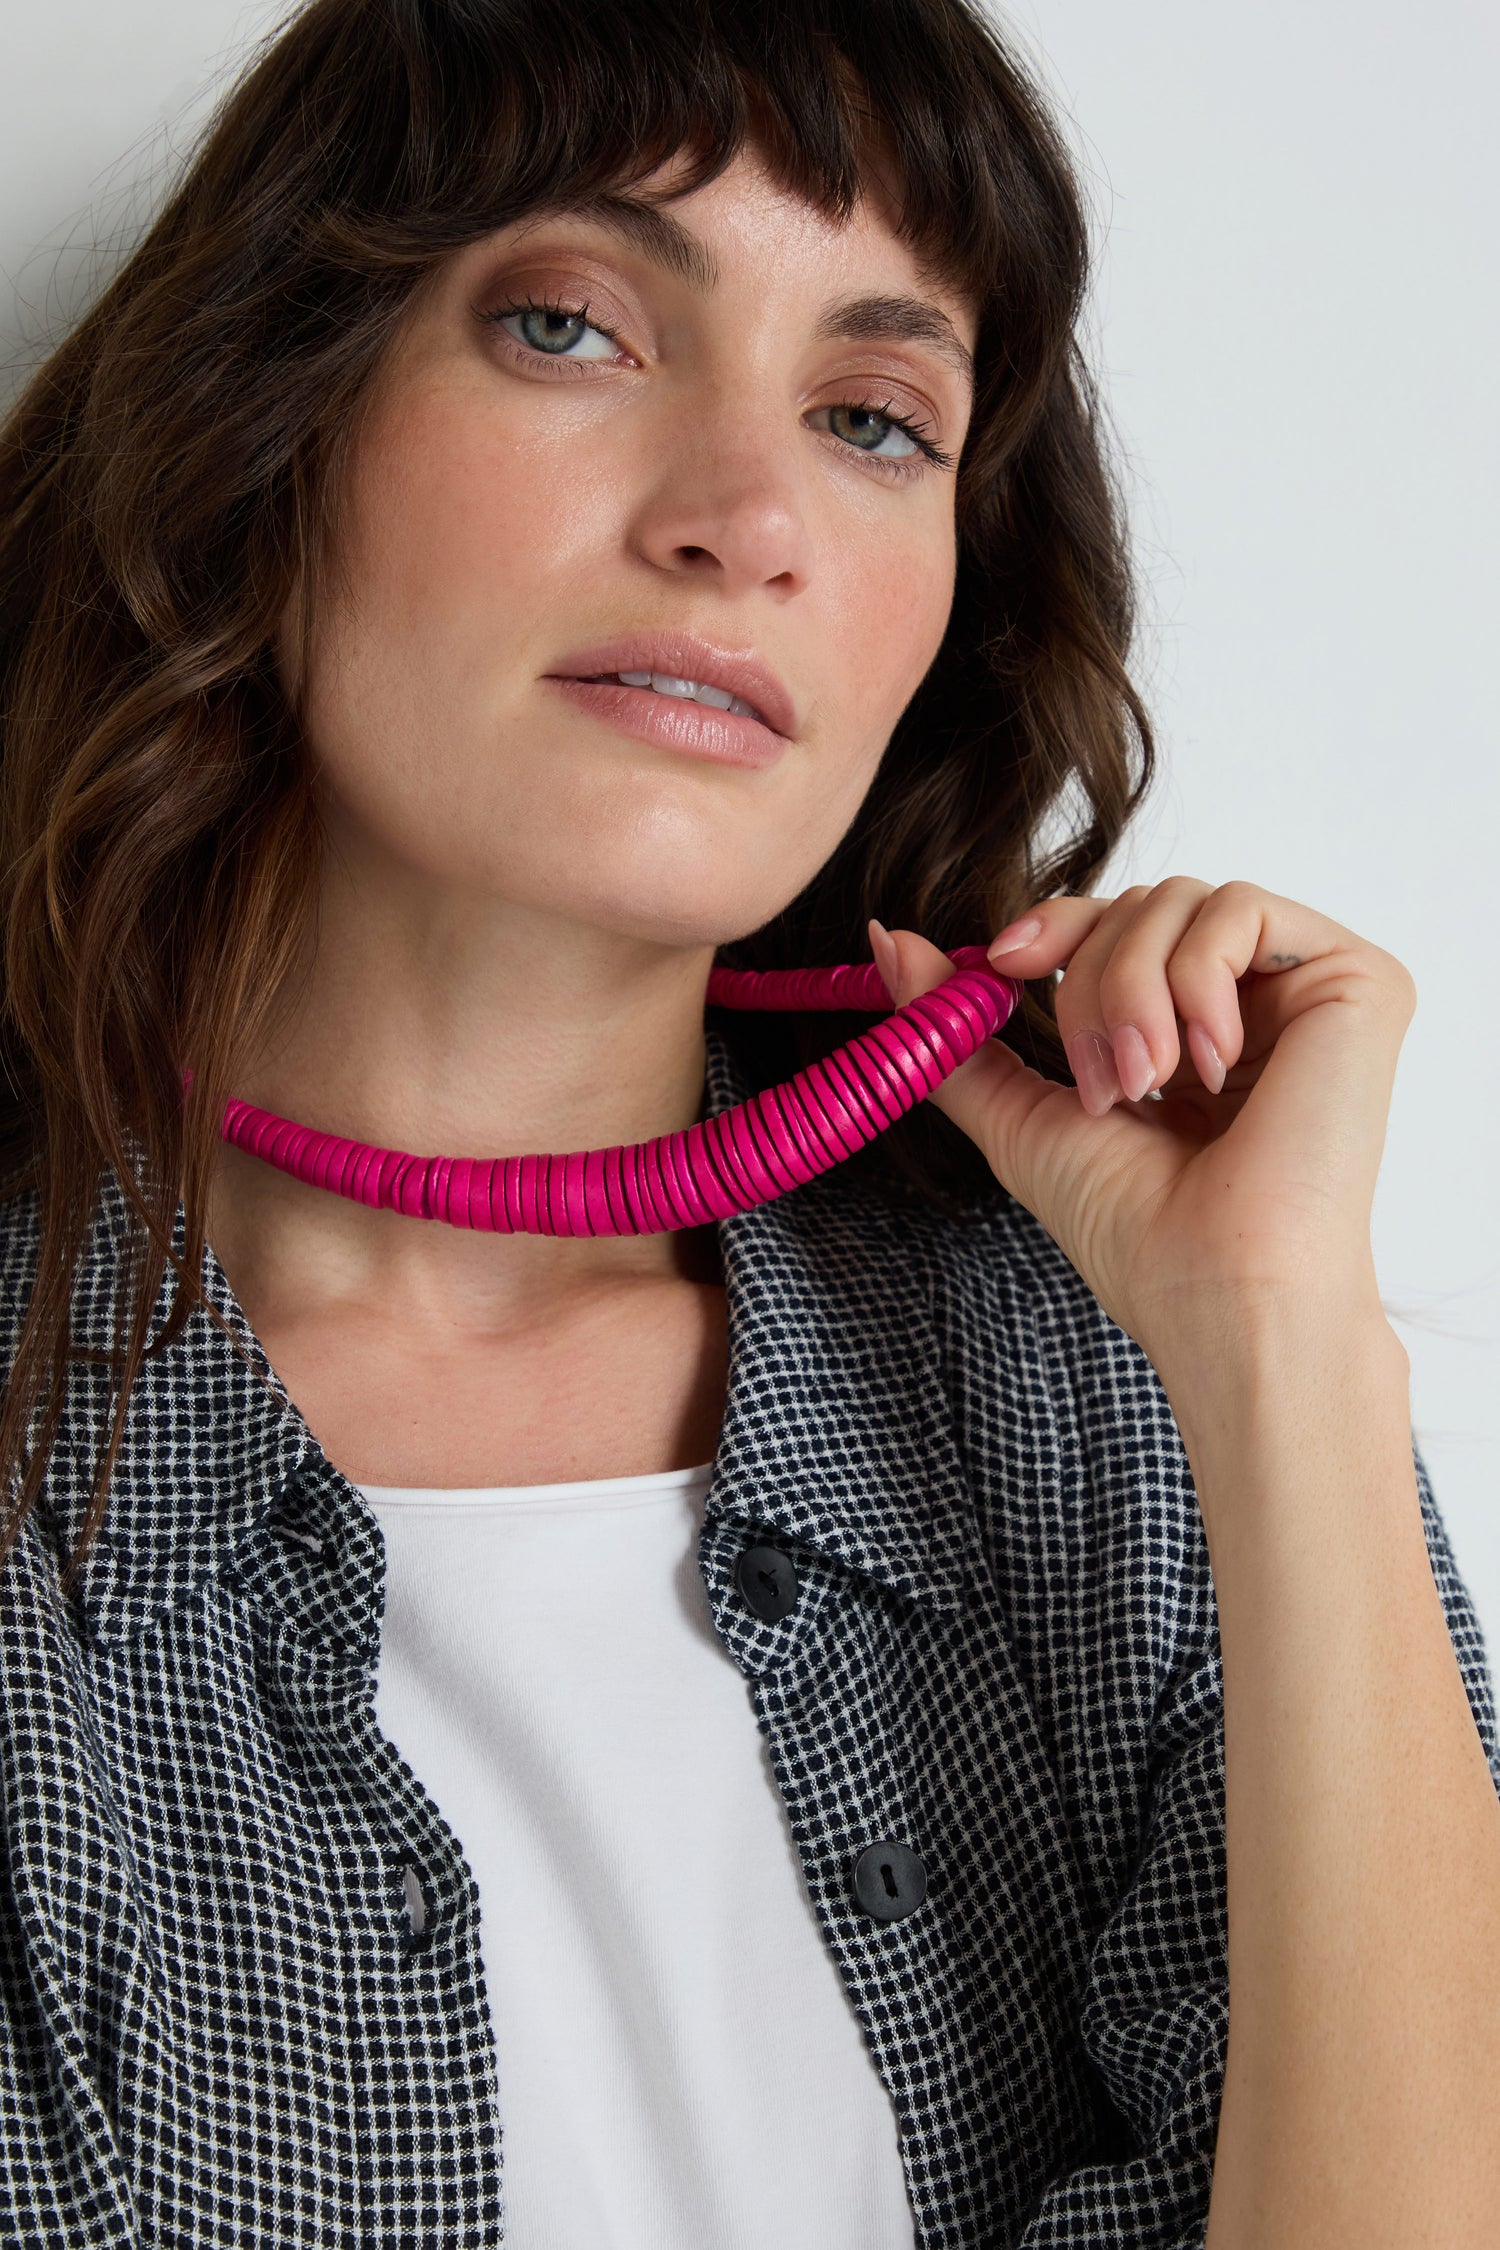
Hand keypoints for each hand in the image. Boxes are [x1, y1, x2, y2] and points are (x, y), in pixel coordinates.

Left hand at [869, 879, 1415, 1373]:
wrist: (1221, 1290)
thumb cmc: (1137, 1232)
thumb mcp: (1021, 1117)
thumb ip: (956, 1033)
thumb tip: (887, 940)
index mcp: (1186, 1033)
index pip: (1113, 926)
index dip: (1051, 928)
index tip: (999, 964)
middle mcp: (1251, 1005)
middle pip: (1138, 905)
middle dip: (1089, 987)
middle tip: (1105, 1086)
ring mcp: (1305, 992)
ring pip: (1180, 899)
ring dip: (1133, 991)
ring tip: (1148, 1086)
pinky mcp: (1358, 981)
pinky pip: (1241, 908)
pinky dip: (1197, 979)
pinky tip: (1212, 1064)